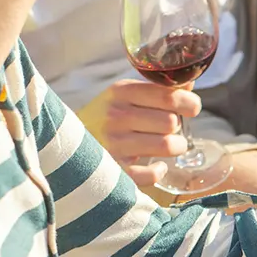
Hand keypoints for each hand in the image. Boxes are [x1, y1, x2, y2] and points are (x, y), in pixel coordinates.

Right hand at [79, 80, 201, 187]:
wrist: (63, 140)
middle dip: (178, 127)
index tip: (192, 108)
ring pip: (167, 146)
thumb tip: (190, 83)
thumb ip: (158, 90)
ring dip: (176, 147)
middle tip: (170, 129)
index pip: (167, 96)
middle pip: (171, 122)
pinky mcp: (114, 169)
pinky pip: (152, 174)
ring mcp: (113, 144)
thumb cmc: (106, 116)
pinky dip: (159, 171)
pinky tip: (156, 165)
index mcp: (121, 93)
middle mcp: (116, 116)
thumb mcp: (125, 95)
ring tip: (169, 146)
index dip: (188, 103)